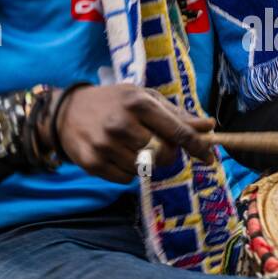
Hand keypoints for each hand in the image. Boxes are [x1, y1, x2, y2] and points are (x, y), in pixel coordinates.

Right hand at [52, 84, 214, 182]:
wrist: (67, 110)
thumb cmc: (115, 102)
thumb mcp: (145, 99)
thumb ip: (177, 114)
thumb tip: (209, 126)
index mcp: (138, 103)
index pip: (177, 131)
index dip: (198, 147)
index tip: (210, 158)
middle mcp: (121, 124)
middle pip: (164, 155)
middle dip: (167, 154)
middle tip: (157, 144)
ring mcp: (105, 145)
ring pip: (145, 169)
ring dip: (146, 163)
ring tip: (132, 146)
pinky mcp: (93, 163)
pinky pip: (126, 179)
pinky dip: (129, 171)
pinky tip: (118, 154)